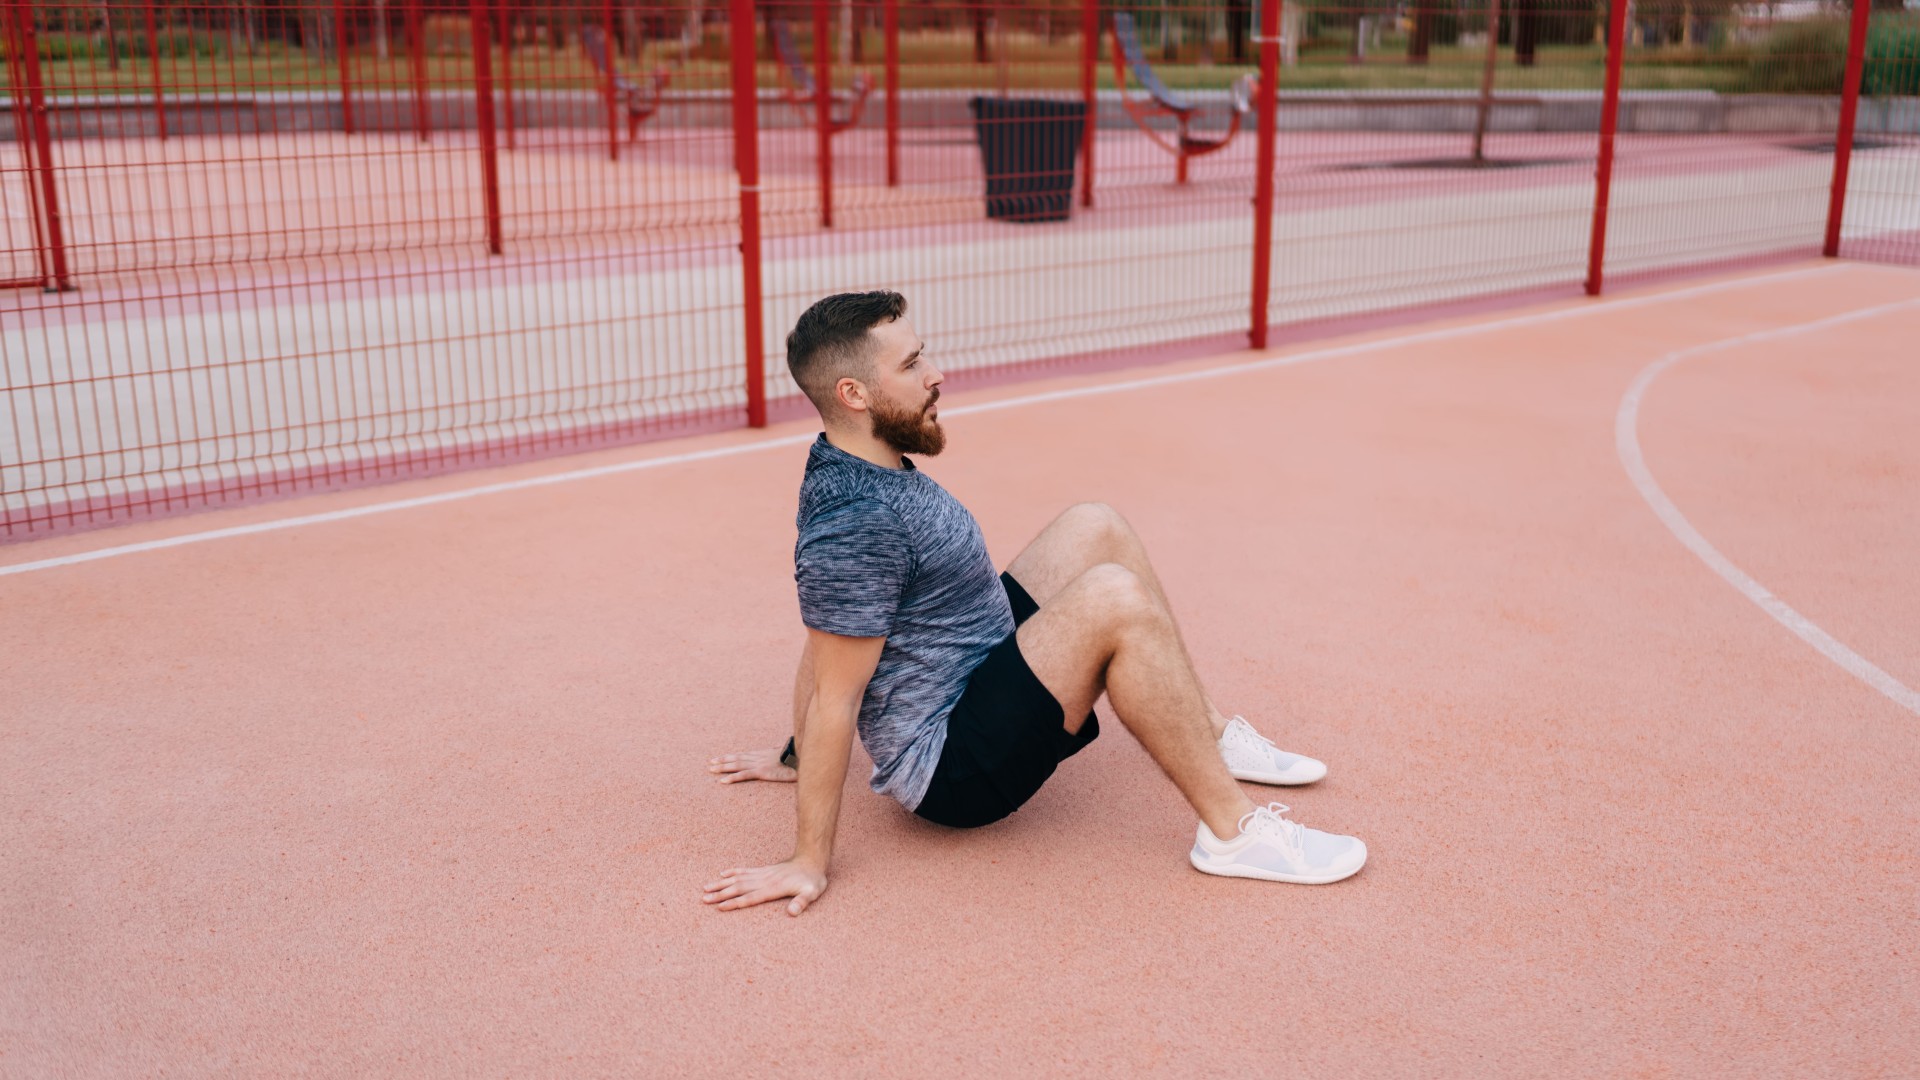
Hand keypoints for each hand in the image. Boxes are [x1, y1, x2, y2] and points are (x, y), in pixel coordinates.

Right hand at [702, 860, 826, 915]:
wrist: (812, 859)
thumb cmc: (812, 880)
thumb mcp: (812, 893)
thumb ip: (802, 902)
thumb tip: (792, 913)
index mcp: (773, 888)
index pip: (750, 897)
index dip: (735, 903)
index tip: (720, 907)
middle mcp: (764, 880)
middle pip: (738, 888)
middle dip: (721, 894)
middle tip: (704, 899)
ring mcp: (763, 874)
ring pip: (738, 879)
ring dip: (722, 883)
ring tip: (706, 888)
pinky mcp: (764, 870)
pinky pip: (745, 870)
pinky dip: (733, 872)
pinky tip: (722, 874)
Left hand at [707, 747, 796, 783]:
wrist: (803, 758)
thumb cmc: (798, 757)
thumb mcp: (787, 754)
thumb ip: (780, 753)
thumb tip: (780, 749)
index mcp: (763, 753)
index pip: (743, 755)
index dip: (731, 756)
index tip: (721, 757)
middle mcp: (759, 757)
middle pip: (737, 758)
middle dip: (723, 760)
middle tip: (710, 762)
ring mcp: (759, 764)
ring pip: (736, 765)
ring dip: (723, 767)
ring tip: (711, 769)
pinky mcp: (762, 772)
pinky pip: (744, 775)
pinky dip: (732, 778)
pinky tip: (722, 781)